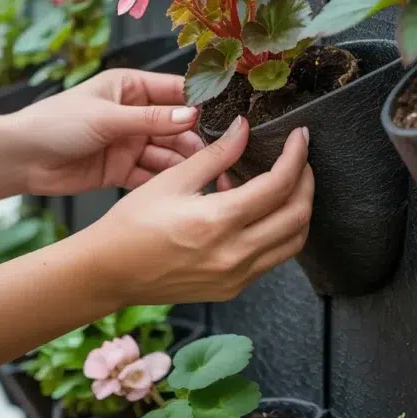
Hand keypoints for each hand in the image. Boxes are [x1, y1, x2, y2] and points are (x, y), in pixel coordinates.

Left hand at [10, 69, 203, 196]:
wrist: (21, 158)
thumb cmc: (55, 123)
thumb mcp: (107, 116)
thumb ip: (151, 119)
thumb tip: (192, 115)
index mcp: (129, 87)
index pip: (174, 90)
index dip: (199, 101)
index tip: (226, 114)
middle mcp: (134, 114)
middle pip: (177, 125)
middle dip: (196, 137)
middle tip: (222, 150)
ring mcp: (130, 143)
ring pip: (168, 152)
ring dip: (185, 162)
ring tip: (209, 172)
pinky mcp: (123, 170)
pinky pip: (152, 174)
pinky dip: (167, 181)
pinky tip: (184, 187)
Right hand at [90, 115, 313, 305]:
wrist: (109, 271)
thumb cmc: (132, 225)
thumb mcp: (173, 180)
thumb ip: (216, 154)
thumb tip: (244, 128)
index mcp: (217, 222)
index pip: (278, 186)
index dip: (296, 157)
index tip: (300, 138)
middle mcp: (233, 254)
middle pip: (297, 216)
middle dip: (307, 182)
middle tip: (300, 159)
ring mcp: (236, 277)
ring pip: (293, 242)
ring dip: (298, 210)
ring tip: (285, 185)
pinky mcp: (233, 288)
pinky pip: (272, 258)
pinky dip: (277, 231)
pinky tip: (256, 212)